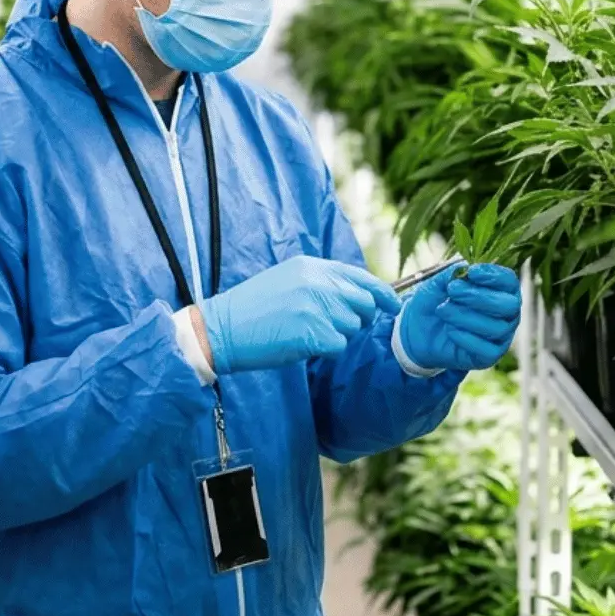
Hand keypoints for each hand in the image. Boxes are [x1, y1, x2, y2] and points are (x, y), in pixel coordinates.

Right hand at [199, 256, 401, 373]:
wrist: (221, 329)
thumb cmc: (253, 309)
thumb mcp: (287, 280)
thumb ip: (321, 283)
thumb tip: (358, 297)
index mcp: (311, 266)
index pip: (360, 277)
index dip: (382, 293)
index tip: (393, 305)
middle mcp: (318, 281)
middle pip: (364, 302)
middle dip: (358, 318)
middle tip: (333, 327)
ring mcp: (316, 306)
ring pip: (352, 326)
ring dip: (336, 335)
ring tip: (306, 333)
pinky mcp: (312, 331)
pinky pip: (338, 345)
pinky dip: (325, 349)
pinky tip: (302, 344)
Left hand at [398, 261, 521, 371]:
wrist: (416, 332)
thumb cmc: (435, 303)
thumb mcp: (437, 284)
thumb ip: (451, 274)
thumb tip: (464, 268)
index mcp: (500, 291)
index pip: (509, 281)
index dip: (494, 275)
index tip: (472, 272)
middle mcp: (506, 314)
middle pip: (508, 305)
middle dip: (479, 296)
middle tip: (453, 289)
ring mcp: (500, 336)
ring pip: (495, 327)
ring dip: (466, 316)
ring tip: (443, 309)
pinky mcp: (489, 356)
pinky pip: (487, 349)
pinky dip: (466, 338)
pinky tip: (450, 330)